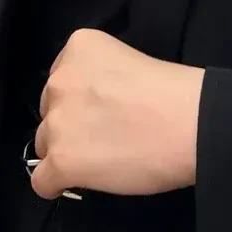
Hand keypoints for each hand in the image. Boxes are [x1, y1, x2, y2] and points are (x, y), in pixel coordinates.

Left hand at [31, 30, 205, 200]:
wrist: (189, 122)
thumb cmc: (172, 92)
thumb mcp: (128, 64)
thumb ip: (100, 79)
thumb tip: (93, 110)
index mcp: (79, 47)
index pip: (63, 78)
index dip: (82, 98)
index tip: (105, 108)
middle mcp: (60, 80)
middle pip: (50, 110)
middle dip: (71, 123)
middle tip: (106, 134)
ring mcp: (56, 121)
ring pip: (46, 144)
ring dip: (67, 152)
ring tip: (102, 159)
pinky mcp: (61, 160)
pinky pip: (41, 181)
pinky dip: (57, 184)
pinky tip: (80, 181)